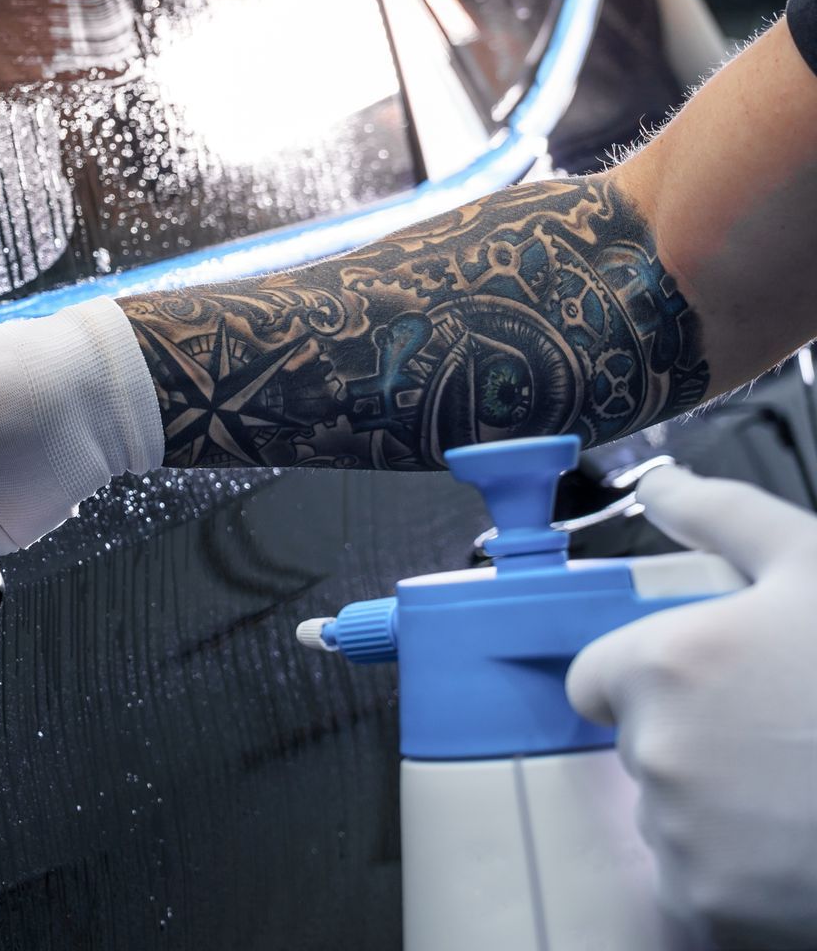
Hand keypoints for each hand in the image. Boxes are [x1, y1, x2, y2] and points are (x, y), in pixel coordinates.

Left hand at [566, 466, 816, 947]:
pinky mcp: (709, 905)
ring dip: (714, 809)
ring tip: (797, 791)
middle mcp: (653, 750)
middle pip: (636, 746)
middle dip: (692, 740)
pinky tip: (796, 847)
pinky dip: (733, 876)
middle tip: (778, 739)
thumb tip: (658, 484)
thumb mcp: (815, 567)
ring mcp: (679, 834)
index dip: (647, 681)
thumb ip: (722, 517)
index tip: (712, 689)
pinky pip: (692, 885)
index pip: (594, 679)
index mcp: (664, 664)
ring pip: (667, 816)